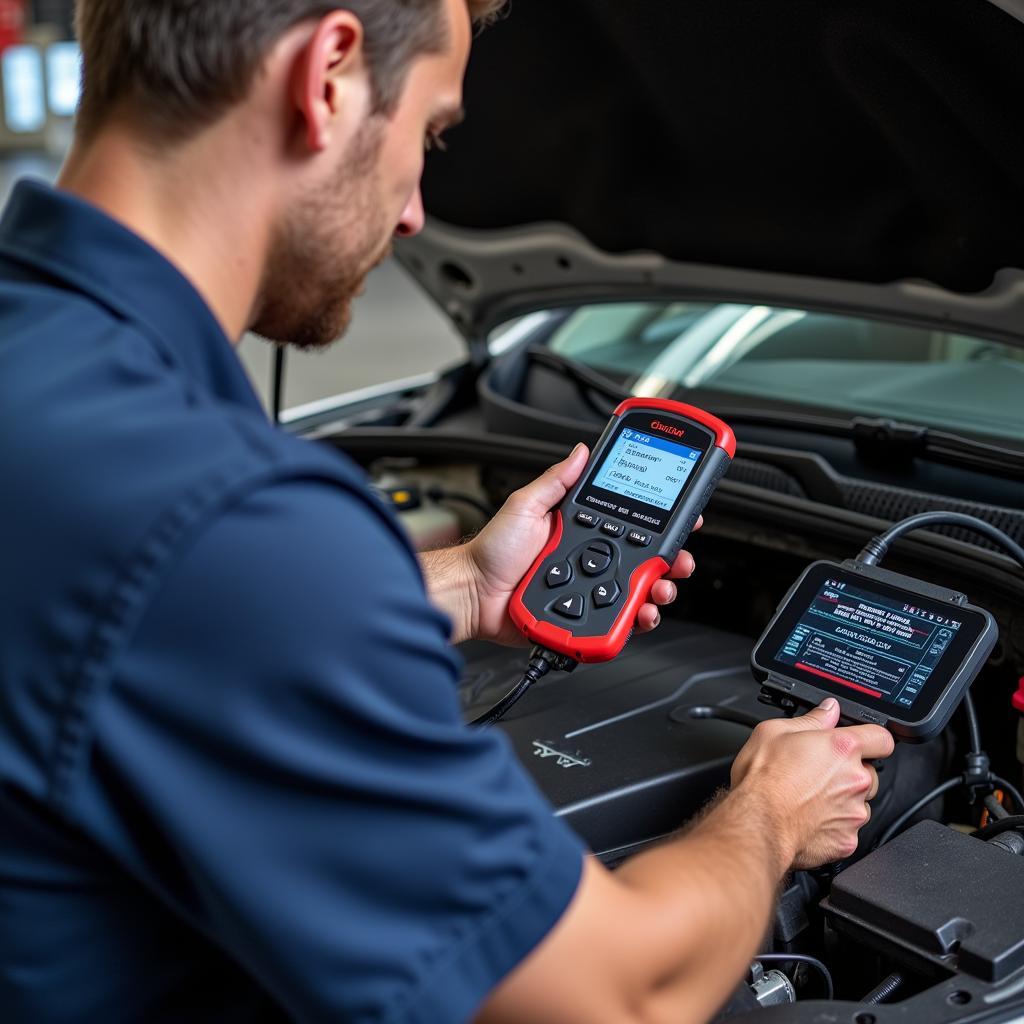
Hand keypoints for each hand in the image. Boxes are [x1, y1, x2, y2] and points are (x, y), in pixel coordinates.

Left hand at [464, 444, 699, 646]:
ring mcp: (589, 588)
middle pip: (644, 560)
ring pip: (638, 591)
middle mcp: (590, 559)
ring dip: (659, 591)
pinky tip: (641, 615)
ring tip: (661, 590)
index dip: (660, 521)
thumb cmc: (493, 552)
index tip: (683, 517)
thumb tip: (580, 452)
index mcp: (582, 529)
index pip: (631, 522)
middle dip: (671, 561)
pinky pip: (618, 620)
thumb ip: (555, 481)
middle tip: (679, 561)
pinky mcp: (584, 616)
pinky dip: (636, 620)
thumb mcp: (525, 505)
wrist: (474, 594)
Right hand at [730, 699, 894, 867]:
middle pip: (869, 772)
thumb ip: (812, 719)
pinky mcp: (848, 840)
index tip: (862, 744)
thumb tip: (828, 710)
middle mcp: (855, 780)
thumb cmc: (763, 780)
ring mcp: (854, 812)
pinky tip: (809, 818)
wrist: (757, 822)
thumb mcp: (775, 731)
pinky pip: (848, 829)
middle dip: (849, 772)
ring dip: (843, 799)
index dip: (872, 739)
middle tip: (819, 773)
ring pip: (859, 802)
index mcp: (842, 748)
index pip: (881, 738)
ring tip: (810, 797)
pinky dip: (834, 825)